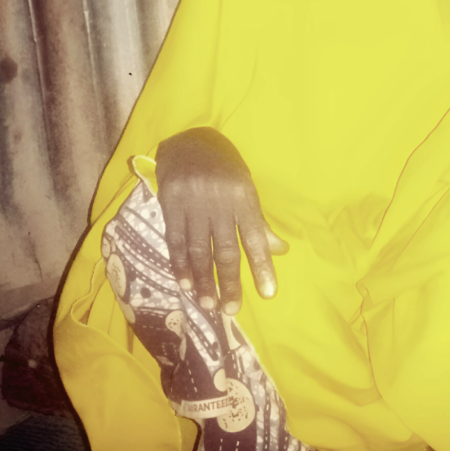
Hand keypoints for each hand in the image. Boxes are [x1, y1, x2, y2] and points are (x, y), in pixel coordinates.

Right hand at [155, 127, 288, 314]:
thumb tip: (280, 251)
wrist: (189, 140)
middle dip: (229, 282)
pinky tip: (184, 283)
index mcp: (242, 196)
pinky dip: (180, 263)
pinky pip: (175, 240)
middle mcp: (218, 201)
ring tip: (208, 304)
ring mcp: (192, 202)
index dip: (261, 266)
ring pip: (199, 249)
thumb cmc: (224, 167)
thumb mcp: (246, 187)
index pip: (255, 237)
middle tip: (231, 310)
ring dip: (203, 280)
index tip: (268, 293)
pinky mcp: (170, 202)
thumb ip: (258, 222)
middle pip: (225, 248)